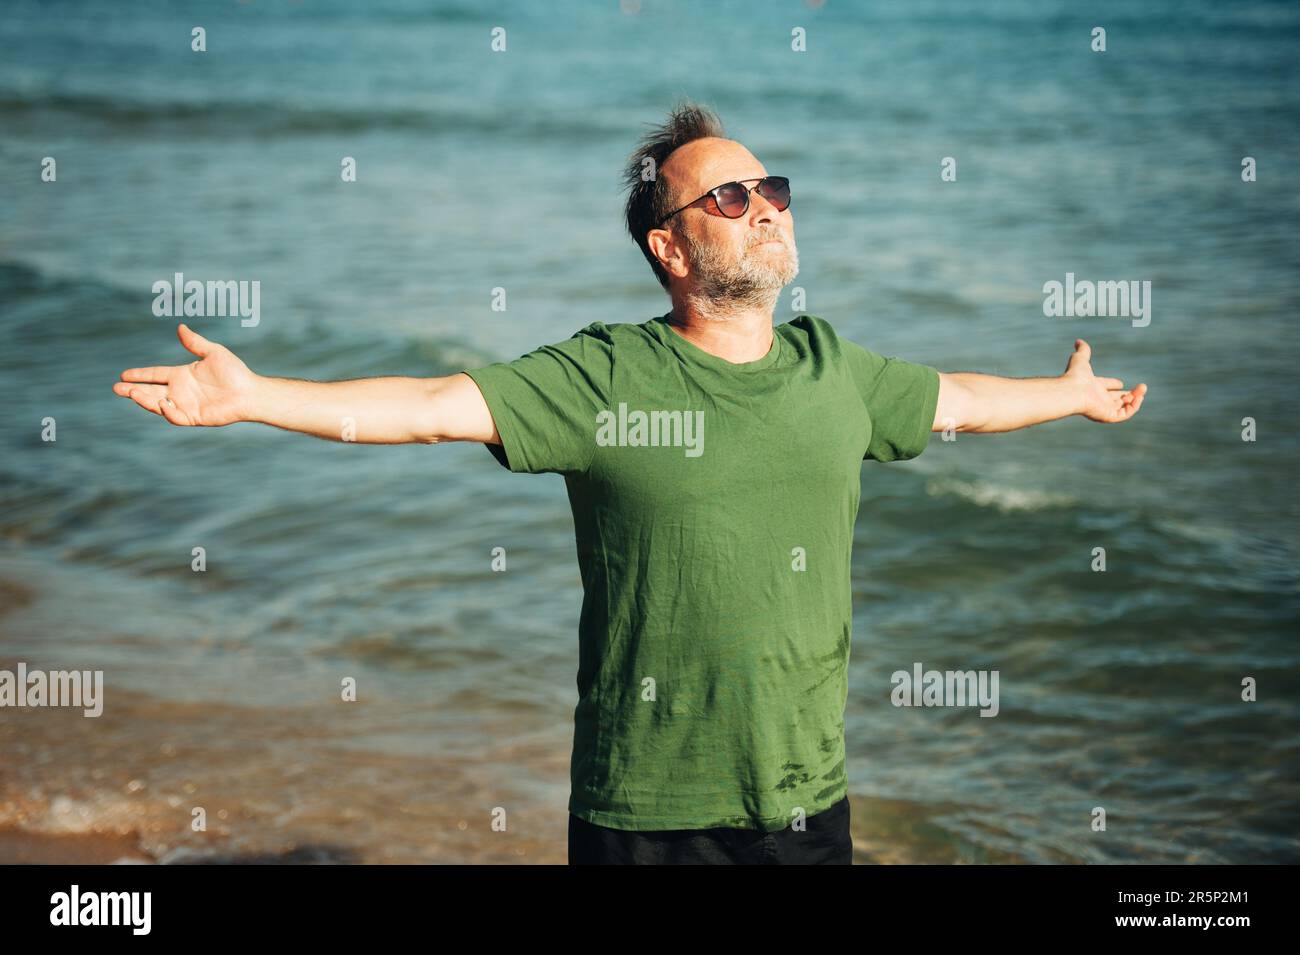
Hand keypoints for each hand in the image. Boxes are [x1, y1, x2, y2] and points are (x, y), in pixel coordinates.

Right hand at [113, 323, 256, 426]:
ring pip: (158, 404)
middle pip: (151, 391)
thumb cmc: (235, 372)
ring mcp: (186, 405)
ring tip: (132, 393)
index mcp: (182, 375)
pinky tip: (161, 403)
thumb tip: (180, 327)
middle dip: (133, 390)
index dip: (140, 375)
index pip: (155, 375)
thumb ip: (195, 343)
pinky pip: (176, 416)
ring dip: (144, 399)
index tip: (123, 374)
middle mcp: (180, 391)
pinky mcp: (194, 417)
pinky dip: (167, 411)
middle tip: (117, 388)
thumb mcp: (213, 353)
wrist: (249, 391)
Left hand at [1063, 339, 1147, 422]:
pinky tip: (1140, 397)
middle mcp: (1098, 399)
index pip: (1105, 387)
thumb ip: (1083, 351)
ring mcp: (1103, 409)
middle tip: (1141, 388)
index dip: (1113, 384)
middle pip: (1115, 399)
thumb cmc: (1075, 376)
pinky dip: (1134, 406)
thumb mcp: (1080, 359)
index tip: (1120, 383)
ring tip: (1143, 388)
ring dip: (1135, 398)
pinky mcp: (1108, 416)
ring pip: (1123, 406)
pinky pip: (1125, 414)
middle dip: (1128, 394)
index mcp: (1092, 388)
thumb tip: (1078, 341)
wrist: (1072, 390)